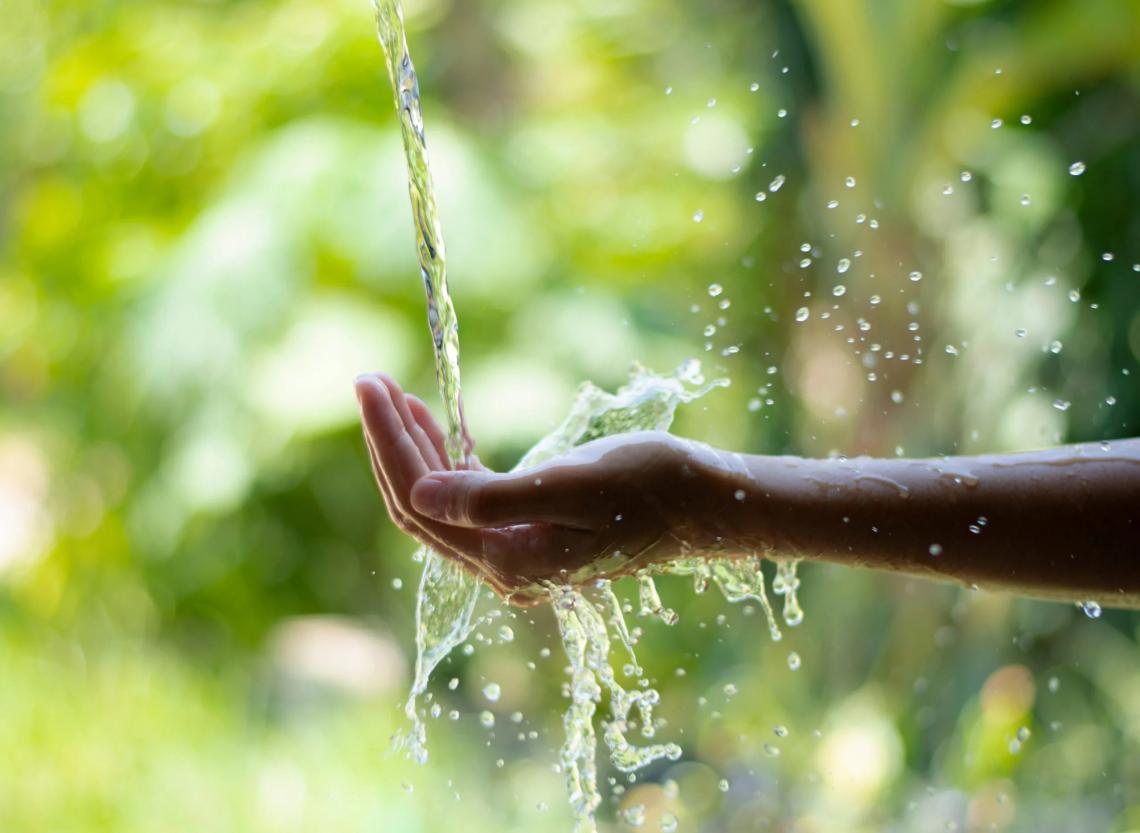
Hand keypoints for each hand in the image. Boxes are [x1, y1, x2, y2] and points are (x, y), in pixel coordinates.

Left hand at [354, 372, 700, 601]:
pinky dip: (447, 460)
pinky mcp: (530, 530)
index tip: (370, 384)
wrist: (705, 501)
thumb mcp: (571, 484)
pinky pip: (469, 498)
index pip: (421, 504)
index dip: (388, 443)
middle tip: (369, 381)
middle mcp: (504, 565)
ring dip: (414, 449)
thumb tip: (418, 496)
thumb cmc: (649, 485)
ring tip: (394, 395)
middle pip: (420, 506)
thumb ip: (491, 498)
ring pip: (440, 502)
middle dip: (390, 444)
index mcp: (509, 560)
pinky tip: (438, 425)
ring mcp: (516, 550)